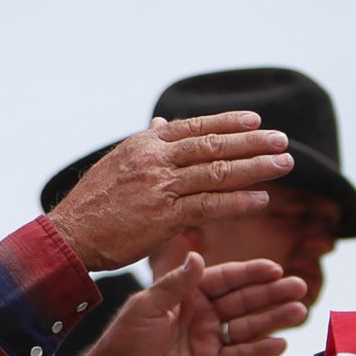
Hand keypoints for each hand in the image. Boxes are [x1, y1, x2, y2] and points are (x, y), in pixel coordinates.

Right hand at [48, 113, 293, 269]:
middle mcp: (155, 160)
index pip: (195, 127)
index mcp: (145, 144)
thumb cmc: (95, 202)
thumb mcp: (119, 161)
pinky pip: (210, 205)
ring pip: (217, 173)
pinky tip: (261, 199)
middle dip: (253, 143)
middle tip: (283, 141)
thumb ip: (147, 143)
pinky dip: (238, 202)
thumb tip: (164, 121)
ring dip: (256, 168)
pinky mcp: (164, 216)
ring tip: (284, 165)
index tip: (256, 121)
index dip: (228, 123)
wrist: (72, 234)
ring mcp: (160, 187)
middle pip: (213, 146)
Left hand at [80, 254, 307, 355]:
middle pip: (245, 300)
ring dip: (274, 319)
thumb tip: (197, 257)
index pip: (226, 279)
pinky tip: (281, 343)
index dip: (251, 273)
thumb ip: (176, 284)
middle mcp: (205, 313)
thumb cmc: (127, 337)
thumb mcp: (148, 305)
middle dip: (272, 294)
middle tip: (299, 287)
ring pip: (249, 326)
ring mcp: (212, 339)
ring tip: (299, 311)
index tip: (275, 269)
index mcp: (190, 293)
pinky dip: (261, 350)